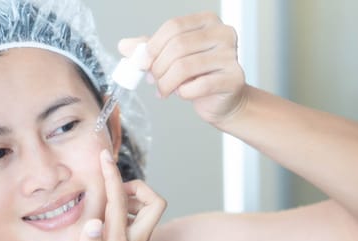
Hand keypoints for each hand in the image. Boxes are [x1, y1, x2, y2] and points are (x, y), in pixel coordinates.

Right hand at [68, 149, 165, 240]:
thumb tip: (93, 221)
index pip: (118, 202)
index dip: (112, 176)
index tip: (104, 157)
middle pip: (153, 203)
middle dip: (137, 187)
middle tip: (114, 188)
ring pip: (149, 213)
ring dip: (133, 200)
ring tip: (109, 203)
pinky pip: (139, 224)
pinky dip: (128, 214)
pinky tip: (109, 222)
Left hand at [119, 12, 246, 124]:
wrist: (222, 100)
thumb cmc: (198, 76)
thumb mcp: (171, 58)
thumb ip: (149, 50)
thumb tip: (124, 46)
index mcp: (207, 22)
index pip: (173, 26)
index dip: (153, 46)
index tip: (143, 63)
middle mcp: (223, 33)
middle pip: (177, 46)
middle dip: (158, 67)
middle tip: (153, 80)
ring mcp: (231, 56)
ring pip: (184, 67)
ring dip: (166, 83)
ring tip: (164, 89)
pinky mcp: (234, 78)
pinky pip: (197, 86)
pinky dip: (183, 93)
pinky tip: (183, 94)